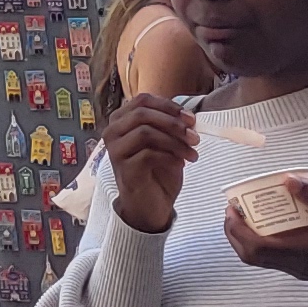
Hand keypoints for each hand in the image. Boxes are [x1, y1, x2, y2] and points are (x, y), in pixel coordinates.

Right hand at [95, 93, 200, 232]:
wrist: (149, 206)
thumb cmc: (156, 172)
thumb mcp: (164, 144)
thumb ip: (169, 127)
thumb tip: (188, 117)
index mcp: (121, 120)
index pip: (142, 100)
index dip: (169, 106)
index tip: (191, 119)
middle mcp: (113, 131)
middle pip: (142, 113)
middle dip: (173, 123)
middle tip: (194, 137)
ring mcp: (116, 150)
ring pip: (146, 132)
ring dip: (175, 142)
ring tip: (193, 154)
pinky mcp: (124, 168)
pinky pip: (149, 154)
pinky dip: (170, 157)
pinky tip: (181, 164)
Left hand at [223, 175, 307, 296]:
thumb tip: (288, 179)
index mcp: (302, 253)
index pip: (255, 248)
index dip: (236, 229)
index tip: (231, 207)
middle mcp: (297, 266)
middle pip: (252, 257)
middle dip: (235, 233)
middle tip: (234, 208)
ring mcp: (302, 270)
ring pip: (262, 259)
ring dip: (248, 237)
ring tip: (250, 211)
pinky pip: (276, 257)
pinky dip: (265, 240)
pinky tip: (275, 220)